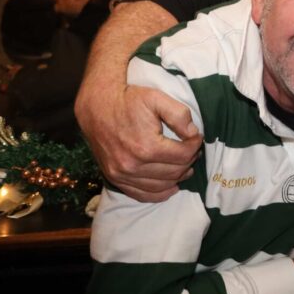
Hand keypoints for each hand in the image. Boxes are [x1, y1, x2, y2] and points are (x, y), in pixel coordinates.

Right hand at [78, 84, 200, 201]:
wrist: (97, 107)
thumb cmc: (129, 101)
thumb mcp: (157, 99)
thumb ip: (179, 115)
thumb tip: (193, 134)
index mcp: (146, 146)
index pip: (184, 155)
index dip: (195, 145)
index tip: (196, 137)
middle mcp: (133, 165)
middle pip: (175, 172)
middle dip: (188, 161)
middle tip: (191, 150)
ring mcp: (122, 175)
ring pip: (162, 186)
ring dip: (178, 177)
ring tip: (184, 165)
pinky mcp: (115, 179)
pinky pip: (142, 195)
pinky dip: (159, 194)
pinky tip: (171, 187)